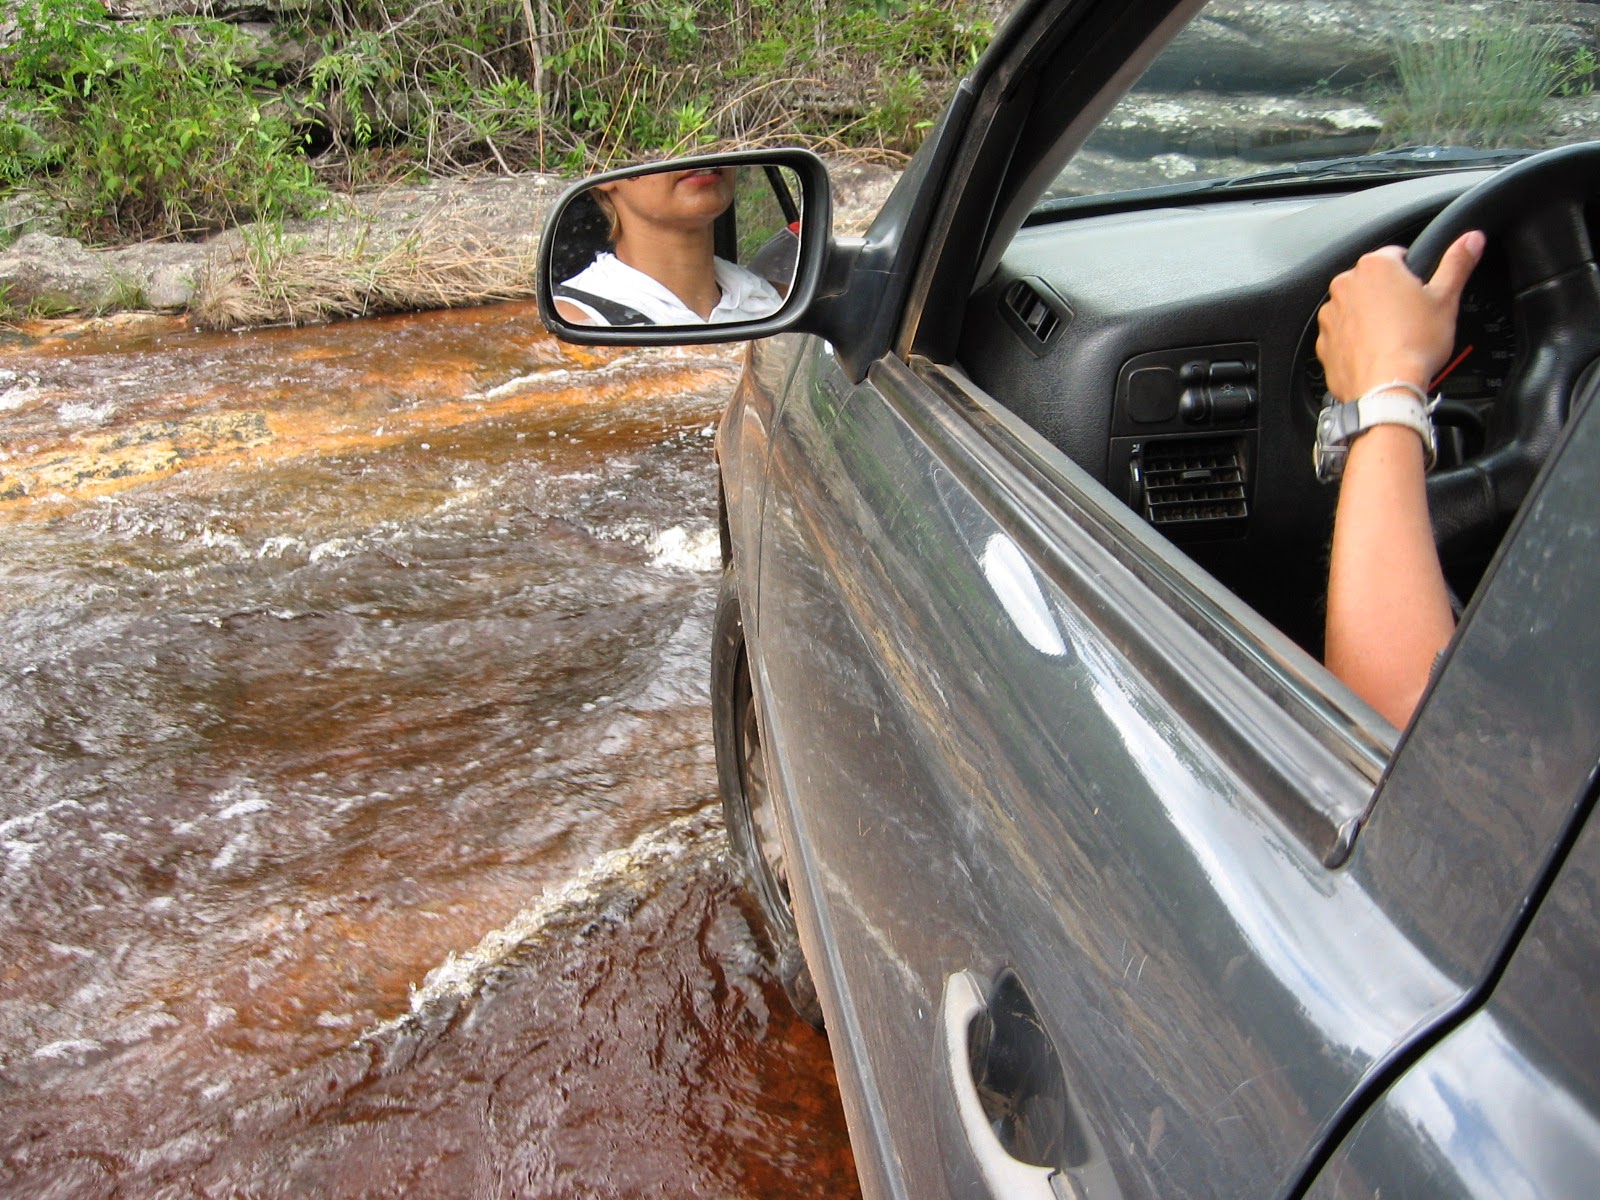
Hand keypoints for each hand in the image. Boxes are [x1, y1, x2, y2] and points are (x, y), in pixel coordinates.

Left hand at [1316, 230, 1485, 400]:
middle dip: (1390, 296)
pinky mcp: (1323, 342)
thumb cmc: (1415, 344)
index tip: (1420, 292)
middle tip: (1410, 318)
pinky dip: (1356, 341)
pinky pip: (1342, 335)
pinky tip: (1376, 352)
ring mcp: (1330, 315)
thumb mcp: (1445, 299)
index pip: (1396, 255)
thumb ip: (1457, 264)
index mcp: (1375, 266)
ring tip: (1394, 338)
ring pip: (1355, 308)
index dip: (1412, 273)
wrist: (1386, 388)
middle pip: (1373, 282)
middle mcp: (1345, 286)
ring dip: (1371, 318)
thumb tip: (1471, 240)